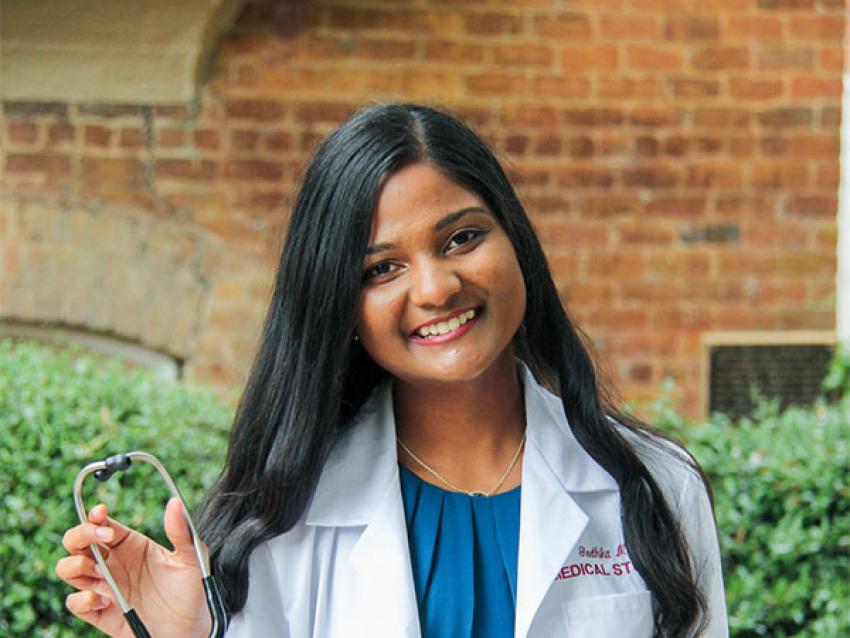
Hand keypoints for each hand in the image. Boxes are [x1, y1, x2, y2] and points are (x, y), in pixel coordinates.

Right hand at [56, 497, 211, 637]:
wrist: (190, 629)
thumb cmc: (191, 592)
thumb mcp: (191, 559)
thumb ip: (181, 532)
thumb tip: (175, 502)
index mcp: (131, 545)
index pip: (102, 524)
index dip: (95, 515)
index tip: (101, 512)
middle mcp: (113, 564)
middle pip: (77, 542)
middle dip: (80, 534)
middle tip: (103, 537)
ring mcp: (104, 588)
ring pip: (68, 569)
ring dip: (75, 565)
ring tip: (99, 570)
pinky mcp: (100, 613)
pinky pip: (74, 603)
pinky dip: (82, 599)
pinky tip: (105, 600)